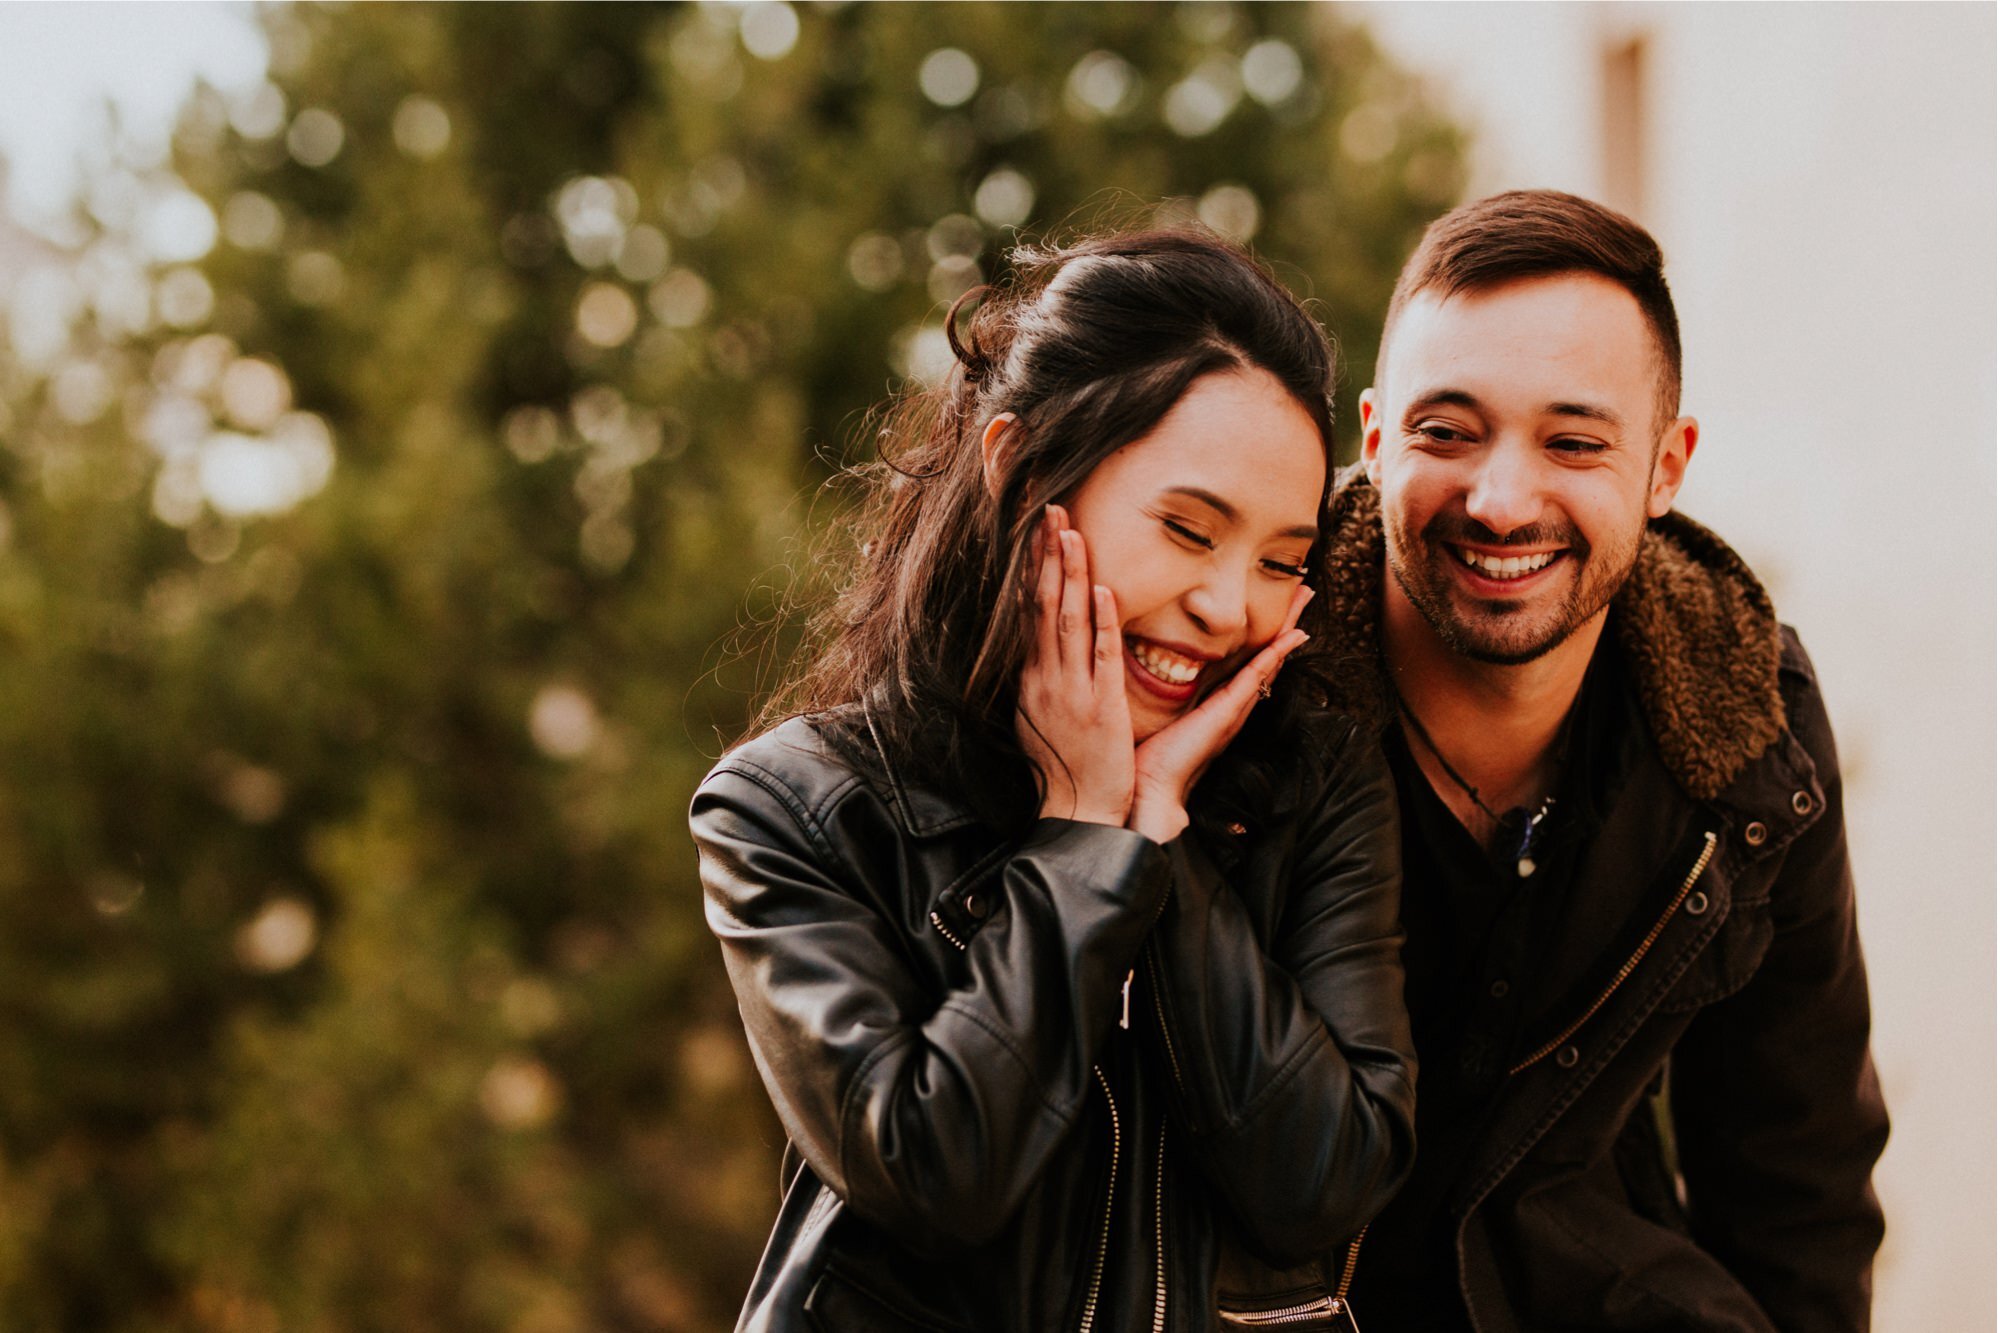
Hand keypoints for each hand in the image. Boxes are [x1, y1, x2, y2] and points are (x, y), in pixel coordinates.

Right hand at [1015, 506, 1135, 825]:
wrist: (1075, 815)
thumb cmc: (1062, 770)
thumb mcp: (1038, 718)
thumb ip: (1040, 679)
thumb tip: (1037, 649)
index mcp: (1031, 678)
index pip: (1028, 611)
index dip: (1032, 567)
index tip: (1035, 530)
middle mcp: (1045, 678)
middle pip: (1043, 604)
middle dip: (1046, 555)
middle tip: (1050, 510)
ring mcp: (1072, 691)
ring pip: (1068, 621)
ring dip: (1070, 574)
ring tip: (1070, 532)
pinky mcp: (1101, 707)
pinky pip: (1102, 657)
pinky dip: (1103, 623)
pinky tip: (1105, 591)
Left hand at [1127, 585, 1312, 843]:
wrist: (1149, 791)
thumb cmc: (1146, 756)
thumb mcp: (1152, 709)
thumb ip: (1155, 686)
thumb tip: (1144, 660)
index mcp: (1214, 700)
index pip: (1243, 657)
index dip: (1260, 629)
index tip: (1272, 601)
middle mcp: (1231, 703)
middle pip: (1264, 654)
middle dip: (1284, 621)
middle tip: (1303, 589)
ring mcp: (1233, 709)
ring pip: (1267, 660)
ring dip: (1287, 629)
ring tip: (1304, 600)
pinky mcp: (1227, 714)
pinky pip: (1256, 677)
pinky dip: (1276, 655)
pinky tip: (1293, 636)